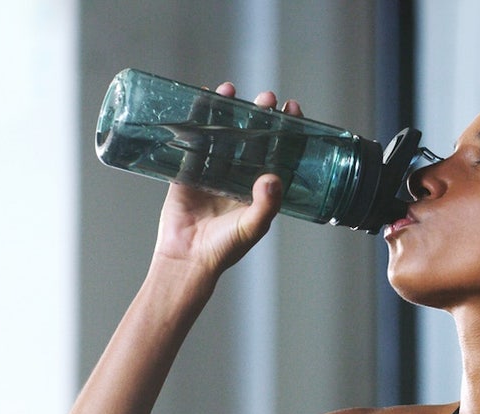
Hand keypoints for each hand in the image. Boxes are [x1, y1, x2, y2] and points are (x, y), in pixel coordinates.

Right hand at [154, 84, 303, 276]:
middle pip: (251, 137)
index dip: (287, 130)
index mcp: (259, 188)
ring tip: (231, 90)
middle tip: (265, 97)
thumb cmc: (224, 249)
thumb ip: (266, 204)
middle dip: (258, 115)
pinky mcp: (187, 172)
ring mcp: (212, 171)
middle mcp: (238, 176)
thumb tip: (273, 176)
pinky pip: (193, 141)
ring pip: (222, 134)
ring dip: (227, 112)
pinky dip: (196, 120)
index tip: (292, 108)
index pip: (278, 151)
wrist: (187, 259)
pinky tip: (201, 100)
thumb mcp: (252, 227)